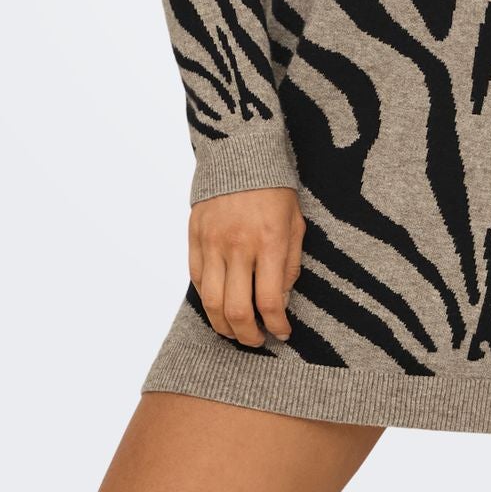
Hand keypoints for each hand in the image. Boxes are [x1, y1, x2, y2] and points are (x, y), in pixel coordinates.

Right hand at [189, 186, 304, 346]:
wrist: (240, 151)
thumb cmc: (275, 188)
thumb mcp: (296, 222)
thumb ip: (289, 263)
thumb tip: (280, 302)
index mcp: (269, 241)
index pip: (270, 301)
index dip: (276, 326)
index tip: (282, 333)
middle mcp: (238, 245)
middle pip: (236, 310)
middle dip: (248, 335)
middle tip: (257, 340)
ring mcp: (212, 242)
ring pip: (211, 303)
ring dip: (223, 326)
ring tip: (235, 332)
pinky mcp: (195, 237)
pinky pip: (198, 280)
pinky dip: (208, 300)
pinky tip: (220, 305)